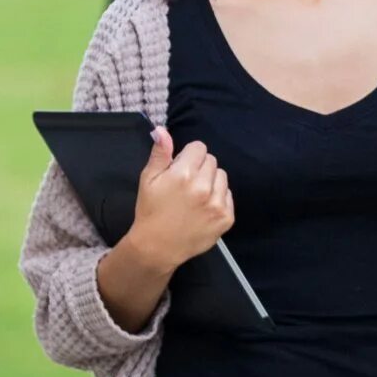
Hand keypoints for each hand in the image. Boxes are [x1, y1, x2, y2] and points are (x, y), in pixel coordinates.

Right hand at [126, 126, 233, 267]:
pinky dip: (218, 198)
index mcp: (183, 174)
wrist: (157, 247)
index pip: (199, 148)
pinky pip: (228, 195)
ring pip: (222, 176)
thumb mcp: (148, 180)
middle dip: (199, 168)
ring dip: (210, 181)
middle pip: (211, 160)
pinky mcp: (227, 217)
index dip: (188, 156)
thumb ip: (160, 154)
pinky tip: (202, 208)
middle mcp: (204, 187)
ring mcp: (217, 203)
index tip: (179, 169)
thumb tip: (162, 130)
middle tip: (185, 184)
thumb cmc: (150, 211)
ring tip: (194, 196)